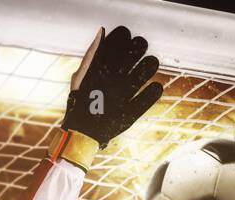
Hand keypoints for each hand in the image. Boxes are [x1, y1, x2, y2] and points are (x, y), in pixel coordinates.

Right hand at [60, 26, 162, 147]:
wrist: (80, 134)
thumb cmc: (81, 102)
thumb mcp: (80, 77)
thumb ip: (92, 55)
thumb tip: (102, 31)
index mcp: (98, 67)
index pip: (121, 36)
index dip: (125, 37)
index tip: (124, 44)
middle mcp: (112, 77)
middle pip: (139, 46)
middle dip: (140, 47)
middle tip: (137, 54)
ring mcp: (123, 94)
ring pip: (150, 65)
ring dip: (150, 64)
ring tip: (146, 70)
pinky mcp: (132, 111)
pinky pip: (153, 92)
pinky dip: (154, 90)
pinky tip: (150, 90)